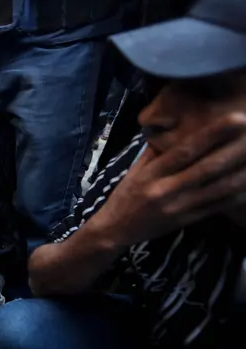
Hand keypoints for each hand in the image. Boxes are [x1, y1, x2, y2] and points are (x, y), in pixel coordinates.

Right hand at [92, 113, 245, 247]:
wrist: (115, 230)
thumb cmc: (126, 195)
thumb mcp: (136, 170)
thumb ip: (156, 151)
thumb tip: (175, 127)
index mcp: (153, 173)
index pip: (185, 151)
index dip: (212, 134)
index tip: (235, 119)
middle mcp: (166, 189)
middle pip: (207, 168)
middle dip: (235, 150)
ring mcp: (178, 207)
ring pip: (217, 189)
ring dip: (242, 174)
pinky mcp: (186, 221)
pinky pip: (216, 207)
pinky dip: (235, 195)